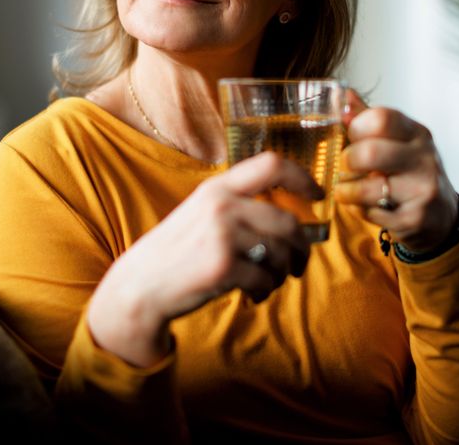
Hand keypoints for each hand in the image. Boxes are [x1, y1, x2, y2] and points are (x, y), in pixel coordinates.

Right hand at [87, 151, 320, 366]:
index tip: (318, 196)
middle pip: (288, 221)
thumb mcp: (203, 214)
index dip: (302, 177)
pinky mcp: (223, 266)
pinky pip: (265, 278)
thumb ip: (240, 207)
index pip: (271, 164)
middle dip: (301, 248)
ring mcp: (221, 235)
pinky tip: (253, 294)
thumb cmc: (179, 253)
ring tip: (268, 282)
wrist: (139, 287)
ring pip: (281, 253)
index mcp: (218, 188)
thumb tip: (295, 220)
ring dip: (283, 273)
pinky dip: (265, 290)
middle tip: (298, 265)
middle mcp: (221, 205)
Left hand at [334, 90, 458, 252]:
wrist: (441, 214)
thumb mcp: (397, 140)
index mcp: (417, 133)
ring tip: (348, 189)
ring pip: (366, 188)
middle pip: (370, 153)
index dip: (356, 127)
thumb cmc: (410, 170)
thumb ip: (368, 118)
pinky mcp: (415, 218)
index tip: (352, 136)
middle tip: (346, 166)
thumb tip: (341, 95)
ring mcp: (422, 190)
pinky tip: (368, 206)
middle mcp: (424, 159)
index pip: (381, 118)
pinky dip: (360, 211)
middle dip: (348, 160)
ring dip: (347, 190)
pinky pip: (371, 213)